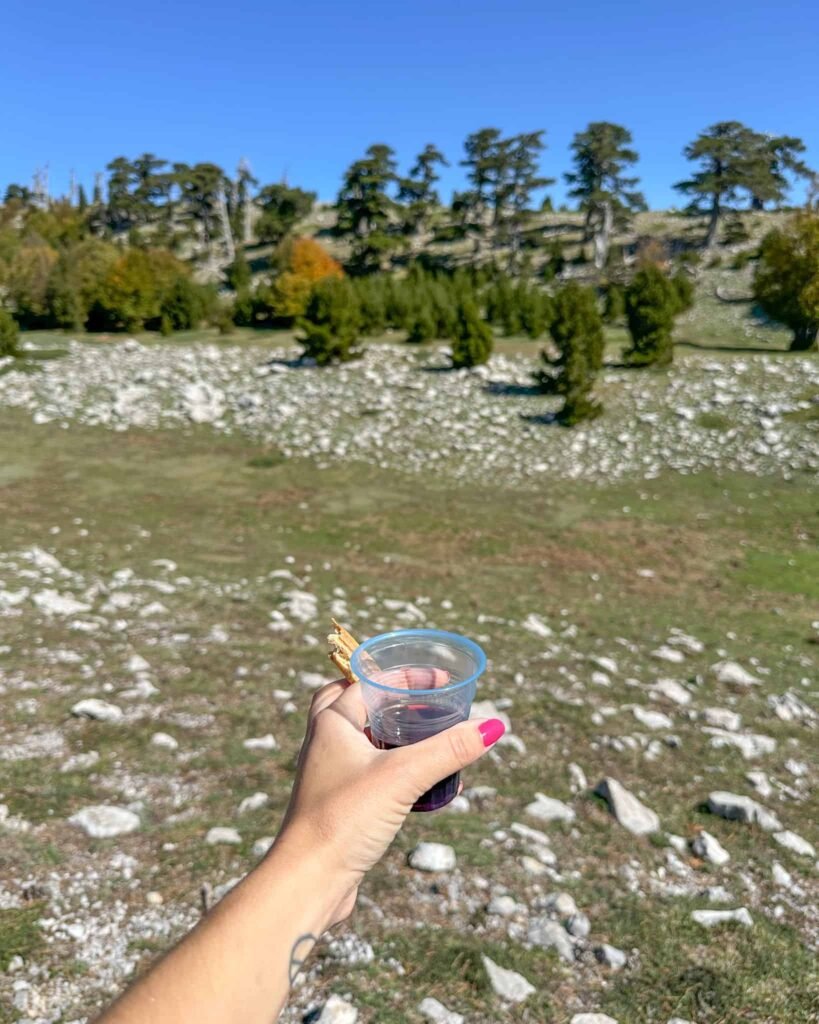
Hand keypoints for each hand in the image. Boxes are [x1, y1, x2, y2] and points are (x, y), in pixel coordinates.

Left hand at [276, 674, 504, 923]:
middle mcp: (326, 743)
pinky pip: (370, 772)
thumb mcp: (403, 777)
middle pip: (357, 703)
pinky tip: (422, 785)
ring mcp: (332, 774)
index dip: (407, 675)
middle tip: (423, 700)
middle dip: (390, 698)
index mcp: (331, 723)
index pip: (369, 680)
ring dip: (396, 735)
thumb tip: (494, 725)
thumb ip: (448, 749)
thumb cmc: (343, 821)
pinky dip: (395, 768)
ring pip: (365, 739)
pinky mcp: (341, 804)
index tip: (443, 680)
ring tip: (430, 739)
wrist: (308, 883)